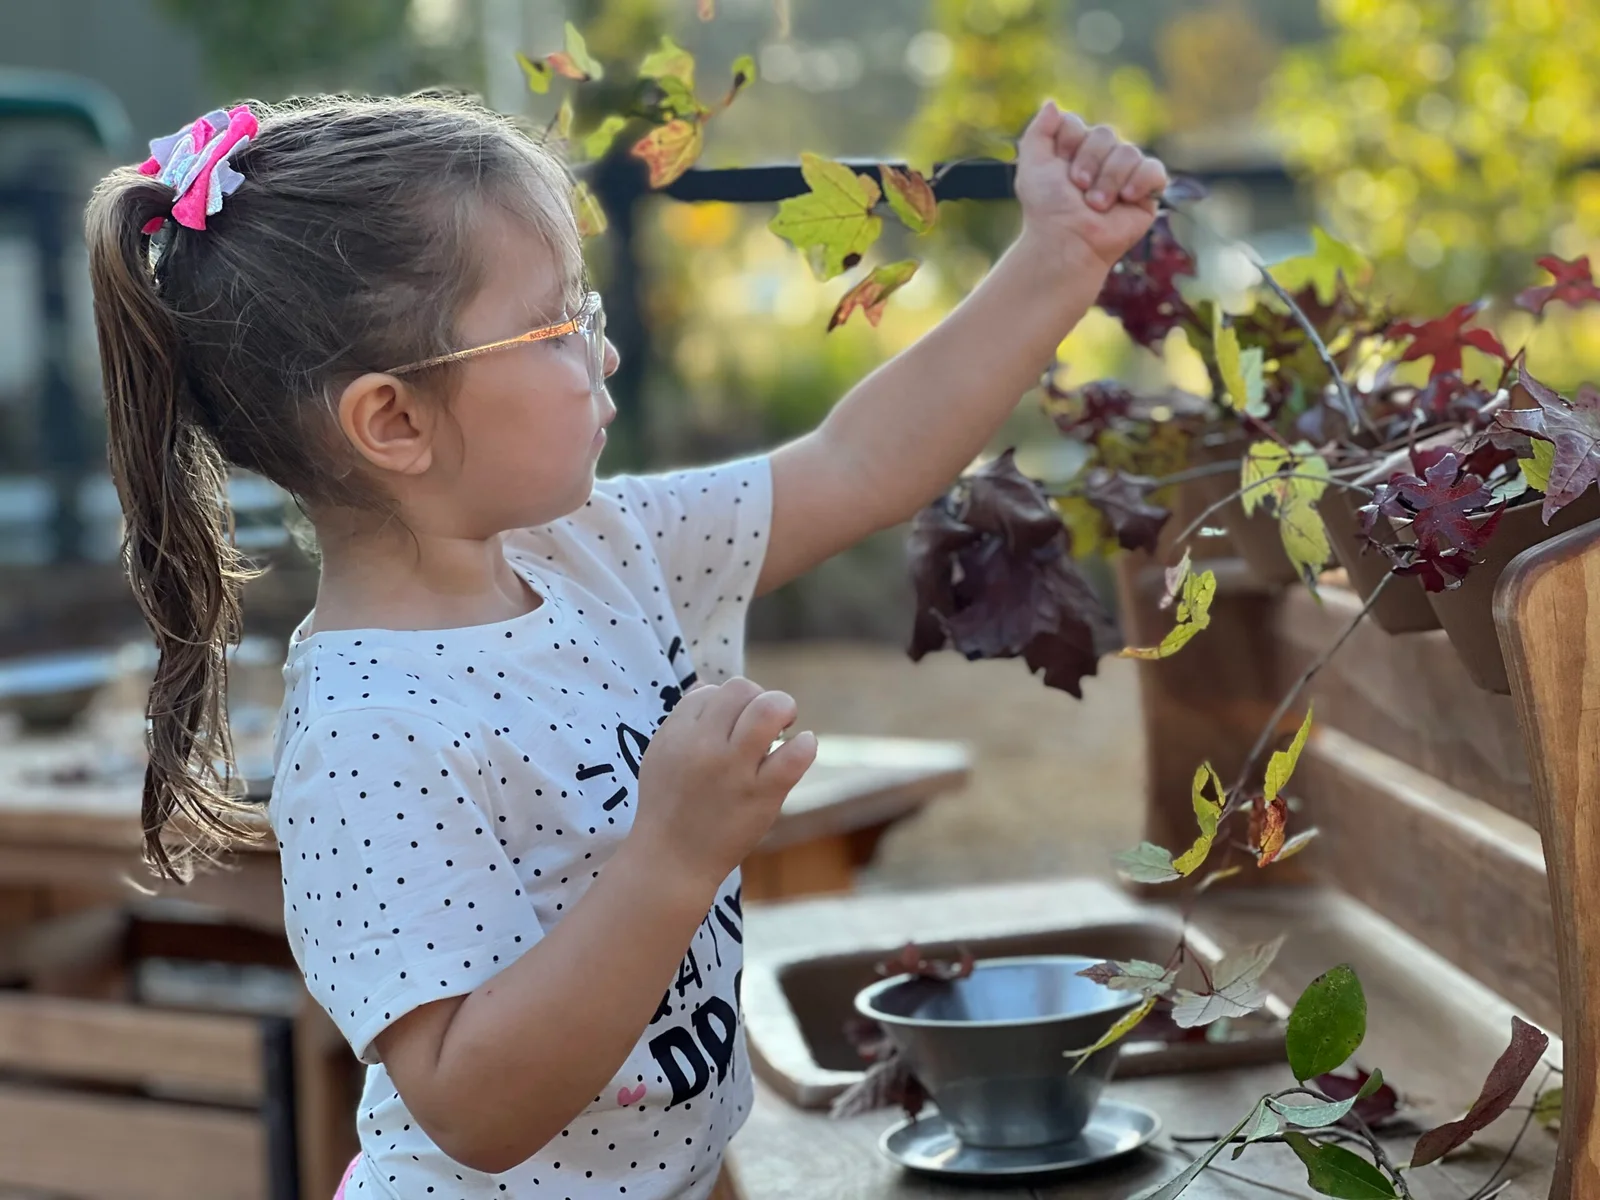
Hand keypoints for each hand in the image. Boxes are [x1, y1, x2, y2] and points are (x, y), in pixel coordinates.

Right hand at [632, 677, 817, 887]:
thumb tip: (712, 686)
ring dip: (783, 708)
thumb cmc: (668, 806)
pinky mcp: (762, 795)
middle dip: (759, 697)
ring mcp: (735, 770)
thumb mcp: (661, 754)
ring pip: (769, 710)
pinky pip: (795, 755)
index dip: (726, 703)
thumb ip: (684, 720)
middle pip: (741, 689)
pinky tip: (802, 746)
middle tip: (766, 720)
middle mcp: (705, 746)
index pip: (712, 691)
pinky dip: (805, 744)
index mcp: (678, 733)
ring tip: (785, 723)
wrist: (673, 859)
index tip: (730, 725)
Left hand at [1013, 99, 1168, 271]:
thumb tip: (1052, 103)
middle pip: (1104, 133)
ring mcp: (1124, 174)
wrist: (1067, 243)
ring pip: (1128, 151)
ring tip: (1097, 205)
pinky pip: (1154, 169)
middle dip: (1088, 161)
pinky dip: (1140, 181)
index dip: (1068, 143)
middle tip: (1078, 189)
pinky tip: (1126, 197)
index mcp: (1073, 150)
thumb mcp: (1031, 167)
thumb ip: (1037, 132)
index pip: (1076, 123)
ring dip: (1109, 179)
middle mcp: (1100, 158)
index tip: (1059, 170)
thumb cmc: (1047, 211)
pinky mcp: (1146, 192)